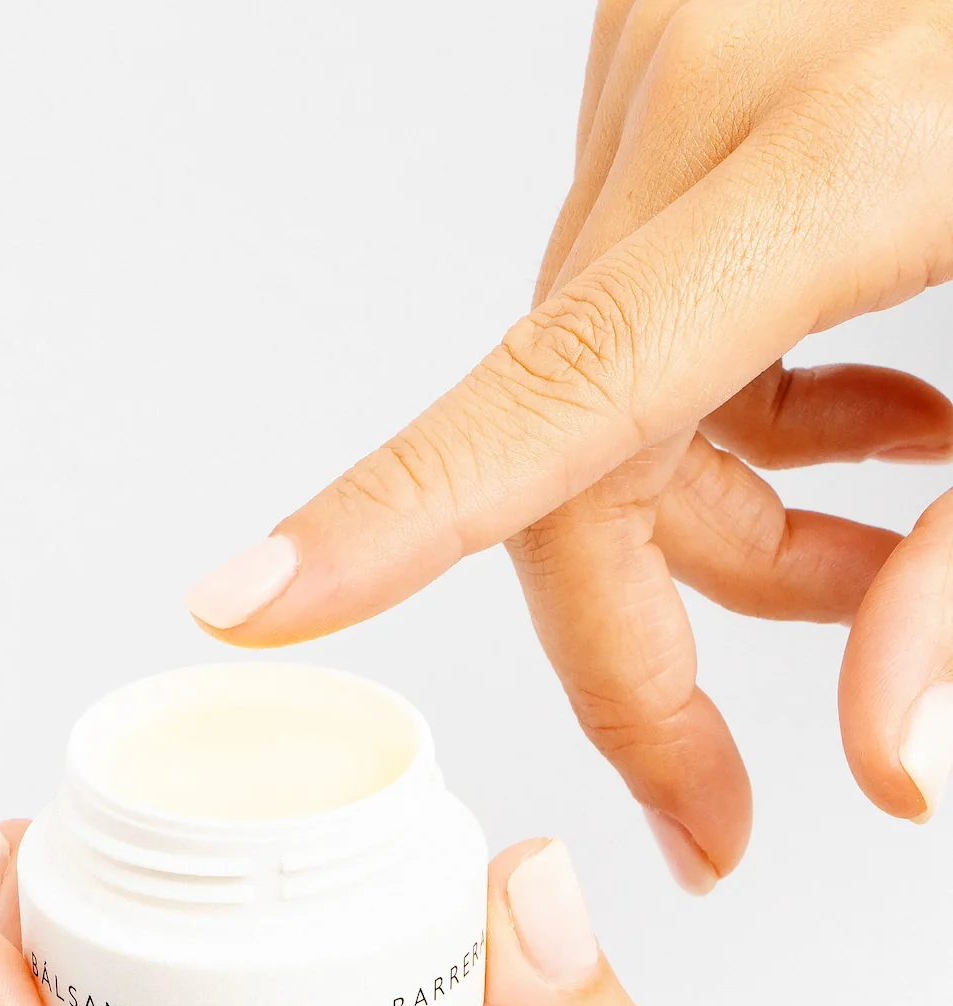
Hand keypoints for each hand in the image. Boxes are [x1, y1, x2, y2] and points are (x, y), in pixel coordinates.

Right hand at [184, 0, 952, 884]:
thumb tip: (882, 755)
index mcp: (840, 154)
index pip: (561, 388)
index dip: (389, 516)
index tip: (253, 599)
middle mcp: (708, 98)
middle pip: (568, 452)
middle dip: (645, 648)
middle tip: (712, 796)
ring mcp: (675, 68)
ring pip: (598, 396)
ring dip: (715, 527)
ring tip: (890, 553)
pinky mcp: (678, 62)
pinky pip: (639, 301)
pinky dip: (729, 409)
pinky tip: (872, 417)